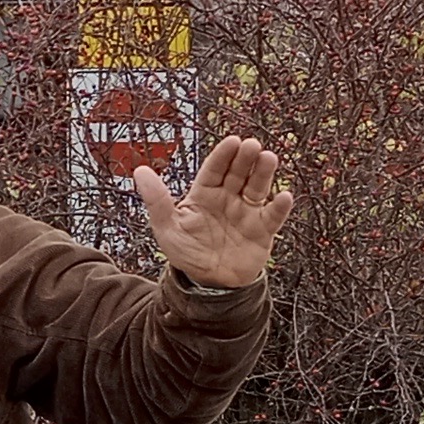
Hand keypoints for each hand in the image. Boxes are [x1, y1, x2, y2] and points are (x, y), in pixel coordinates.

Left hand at [135, 135, 295, 288]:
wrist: (207, 282)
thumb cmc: (186, 252)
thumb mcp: (167, 226)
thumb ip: (157, 200)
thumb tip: (140, 171)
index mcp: (204, 194)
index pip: (214, 170)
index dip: (223, 155)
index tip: (232, 141)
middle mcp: (228, 199)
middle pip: (238, 174)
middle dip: (245, 159)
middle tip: (252, 144)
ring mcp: (246, 213)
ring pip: (257, 188)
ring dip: (264, 174)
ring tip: (268, 157)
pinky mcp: (262, 231)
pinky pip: (273, 217)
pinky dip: (279, 207)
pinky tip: (283, 196)